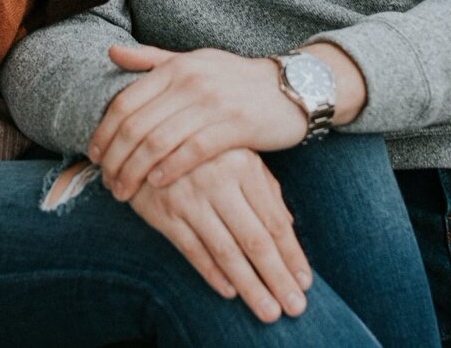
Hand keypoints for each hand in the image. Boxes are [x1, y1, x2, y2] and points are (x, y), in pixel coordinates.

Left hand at [90, 45, 304, 201]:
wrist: (290, 87)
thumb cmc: (234, 79)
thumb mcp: (193, 61)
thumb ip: (151, 59)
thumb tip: (110, 52)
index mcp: (175, 67)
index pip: (125, 102)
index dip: (104, 131)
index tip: (93, 155)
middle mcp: (190, 81)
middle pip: (136, 125)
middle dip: (115, 158)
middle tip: (106, 182)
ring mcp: (213, 103)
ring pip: (159, 141)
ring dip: (135, 171)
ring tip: (124, 190)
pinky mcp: (235, 126)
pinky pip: (193, 151)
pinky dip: (170, 169)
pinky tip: (157, 184)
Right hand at [128, 148, 311, 323]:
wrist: (144, 138)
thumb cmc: (202, 150)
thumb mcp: (237, 156)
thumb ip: (265, 188)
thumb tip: (289, 226)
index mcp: (244, 165)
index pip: (274, 220)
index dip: (292, 254)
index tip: (305, 282)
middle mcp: (218, 181)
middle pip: (255, 240)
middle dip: (278, 278)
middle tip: (295, 307)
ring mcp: (189, 198)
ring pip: (226, 251)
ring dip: (250, 286)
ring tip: (268, 311)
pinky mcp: (163, 212)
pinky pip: (192, 250)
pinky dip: (212, 273)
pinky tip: (231, 292)